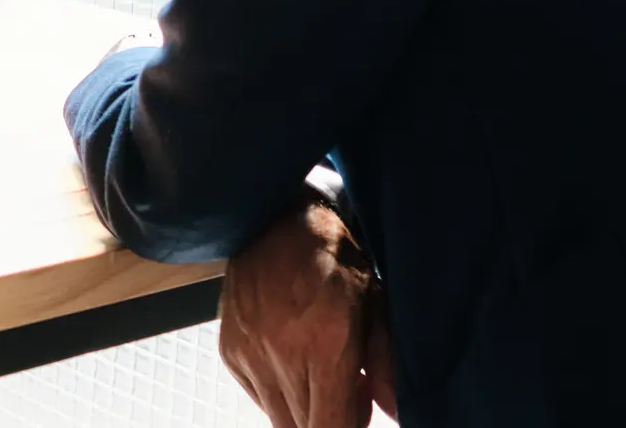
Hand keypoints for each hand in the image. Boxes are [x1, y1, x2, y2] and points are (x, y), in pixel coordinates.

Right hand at [219, 195, 398, 427]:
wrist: (275, 217)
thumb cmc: (334, 256)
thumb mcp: (376, 302)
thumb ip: (386, 364)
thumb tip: (395, 412)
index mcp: (322, 345)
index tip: (359, 418)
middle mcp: (279, 355)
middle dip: (331, 420)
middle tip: (350, 391)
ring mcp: (249, 355)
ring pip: (281, 419)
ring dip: (306, 410)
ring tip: (323, 373)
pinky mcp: (230, 351)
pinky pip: (260, 398)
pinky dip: (281, 392)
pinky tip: (295, 360)